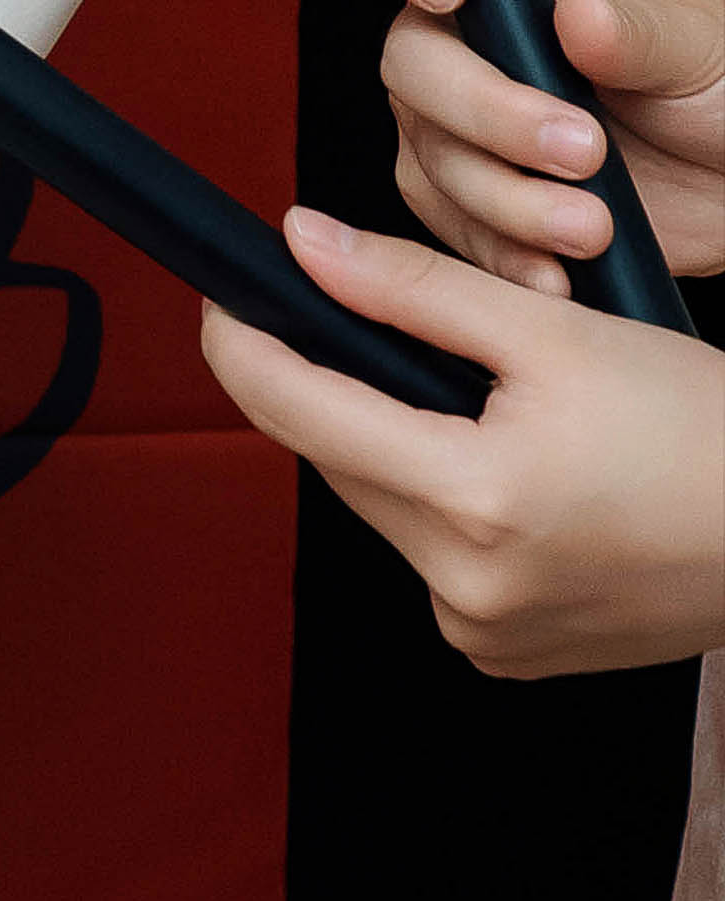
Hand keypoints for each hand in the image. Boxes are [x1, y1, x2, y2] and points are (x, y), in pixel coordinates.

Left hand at [203, 204, 724, 677]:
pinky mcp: (508, 657)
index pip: (295, 410)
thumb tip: (297, 242)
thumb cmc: (701, 427)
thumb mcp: (557, 330)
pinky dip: (449, 506)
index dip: (243, 342)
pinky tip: (518, 473)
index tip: (224, 291)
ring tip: (488, 403)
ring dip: (401, 447)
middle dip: (342, 387)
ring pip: (385, 508)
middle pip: (338, 459)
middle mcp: (465, 589)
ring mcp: (485, 635)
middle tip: (386, 325)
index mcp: (473, 502)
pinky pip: (435, 559)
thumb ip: (412, 285)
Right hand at [336, 0, 724, 289]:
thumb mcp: (698, 43)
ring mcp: (450, 117)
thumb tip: (578, 19)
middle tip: (585, 149)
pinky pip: (448, 227)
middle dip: (490, 113)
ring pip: (429, 154)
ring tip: (593, 225)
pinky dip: (503, 253)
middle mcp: (460, 32)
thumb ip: (639, 32)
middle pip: (409, 58)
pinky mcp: (462, 197)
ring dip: (509, 198)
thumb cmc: (717, 82)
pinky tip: (559, 270)